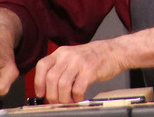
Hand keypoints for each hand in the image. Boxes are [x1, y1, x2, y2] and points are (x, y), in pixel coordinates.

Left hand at [34, 25, 153, 103]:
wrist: (115, 51)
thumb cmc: (94, 57)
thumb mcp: (73, 57)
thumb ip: (61, 68)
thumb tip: (49, 88)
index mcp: (61, 52)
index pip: (42, 66)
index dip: (38, 82)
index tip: (41, 93)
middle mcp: (68, 56)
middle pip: (51, 79)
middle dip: (52, 95)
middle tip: (56, 102)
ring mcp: (79, 62)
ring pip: (62, 85)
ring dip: (63, 98)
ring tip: (69, 102)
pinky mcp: (90, 70)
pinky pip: (77, 88)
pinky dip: (76, 97)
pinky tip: (79, 98)